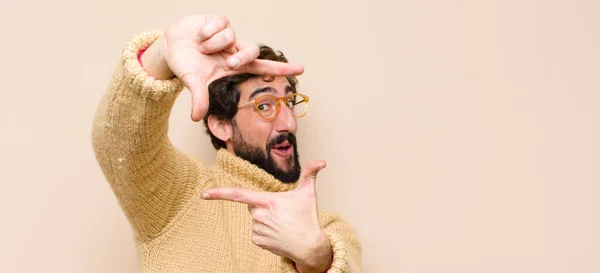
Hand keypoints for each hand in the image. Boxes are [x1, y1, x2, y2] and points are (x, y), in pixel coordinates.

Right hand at [142, 14, 304, 120]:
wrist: (169, 48)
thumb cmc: (186, 66)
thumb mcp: (192, 83)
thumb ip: (199, 98)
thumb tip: (195, 117)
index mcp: (234, 68)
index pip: (263, 68)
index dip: (282, 68)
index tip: (300, 69)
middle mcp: (235, 51)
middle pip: (253, 50)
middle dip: (242, 57)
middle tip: (227, 63)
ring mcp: (229, 36)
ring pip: (231, 36)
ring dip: (214, 43)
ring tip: (201, 48)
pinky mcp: (219, 21)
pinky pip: (220, 23)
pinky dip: (207, 31)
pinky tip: (199, 36)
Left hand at [201, 160, 332, 272]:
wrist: (309, 246)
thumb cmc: (308, 218)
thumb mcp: (309, 194)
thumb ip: (311, 174)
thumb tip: (322, 161)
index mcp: (268, 201)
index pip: (239, 195)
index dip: (219, 194)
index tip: (203, 194)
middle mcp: (259, 216)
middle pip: (252, 205)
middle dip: (263, 205)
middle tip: (282, 211)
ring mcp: (257, 230)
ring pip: (254, 219)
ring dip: (265, 219)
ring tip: (282, 224)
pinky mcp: (257, 241)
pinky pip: (256, 231)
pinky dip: (265, 231)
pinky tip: (278, 233)